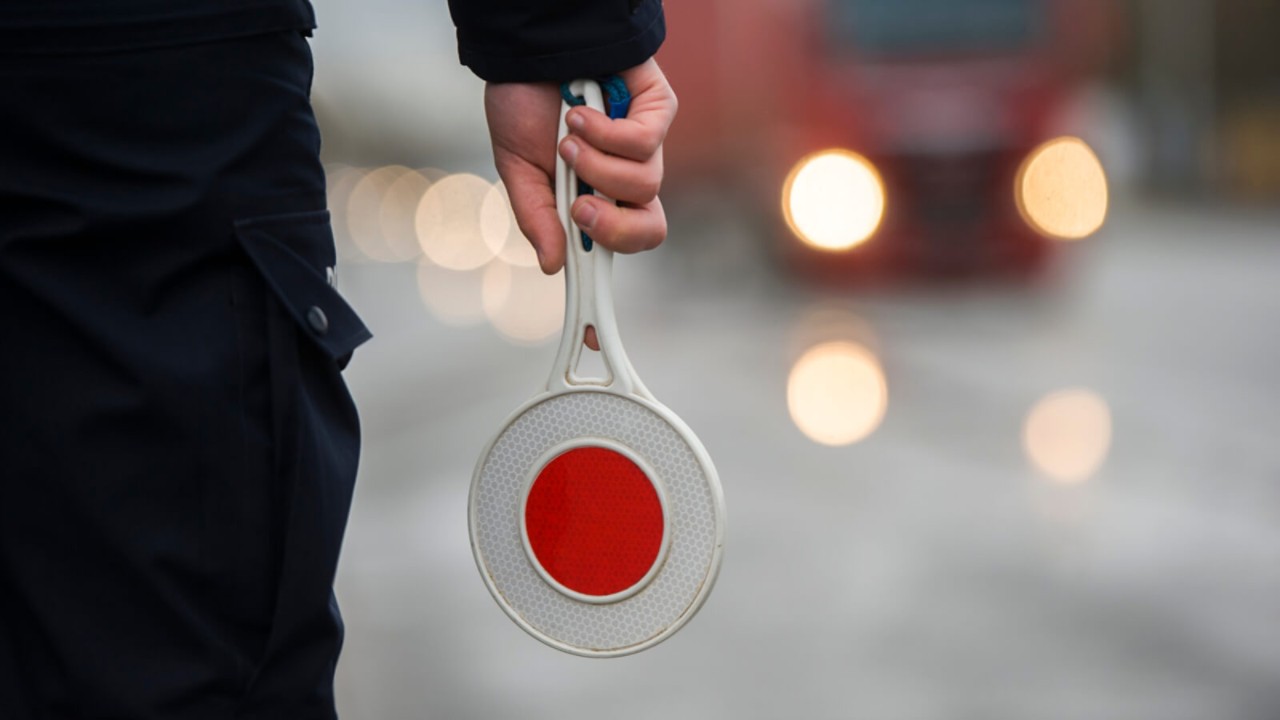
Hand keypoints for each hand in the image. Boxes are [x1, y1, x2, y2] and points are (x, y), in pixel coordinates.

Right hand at [484, 59, 677, 276]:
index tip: (587, 310)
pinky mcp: (657, 110)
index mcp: (597, 194)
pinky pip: (646, 144)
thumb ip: (536, 216)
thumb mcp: (517, 167)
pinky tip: (582, 113)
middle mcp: (627, 174)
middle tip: (580, 209)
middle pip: (652, 228)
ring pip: (643, 185)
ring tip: (567, 137)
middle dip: (615, 228)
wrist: (529, 45)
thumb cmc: (525, 102)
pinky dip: (607, 133)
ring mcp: (646, 143)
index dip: (611, 272)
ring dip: (596, 166)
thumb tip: (552, 265)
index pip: (621, 241)